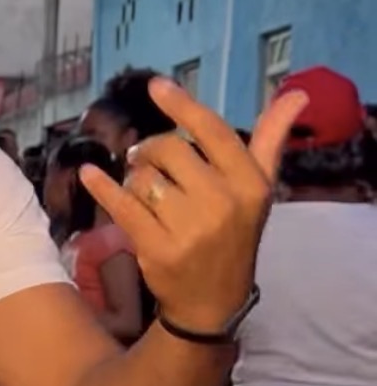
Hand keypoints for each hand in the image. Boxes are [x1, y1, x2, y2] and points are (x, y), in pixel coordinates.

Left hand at [82, 78, 306, 333]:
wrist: (213, 300)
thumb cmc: (234, 234)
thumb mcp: (259, 189)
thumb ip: (270, 140)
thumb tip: (296, 94)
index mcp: (250, 183)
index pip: (213, 132)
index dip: (183, 106)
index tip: (156, 86)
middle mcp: (223, 202)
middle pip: (168, 150)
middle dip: (151, 153)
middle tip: (149, 165)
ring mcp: (190, 227)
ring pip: (143, 178)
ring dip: (135, 181)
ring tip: (146, 196)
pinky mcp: (157, 247)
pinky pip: (121, 205)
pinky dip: (101, 187)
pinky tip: (88, 174)